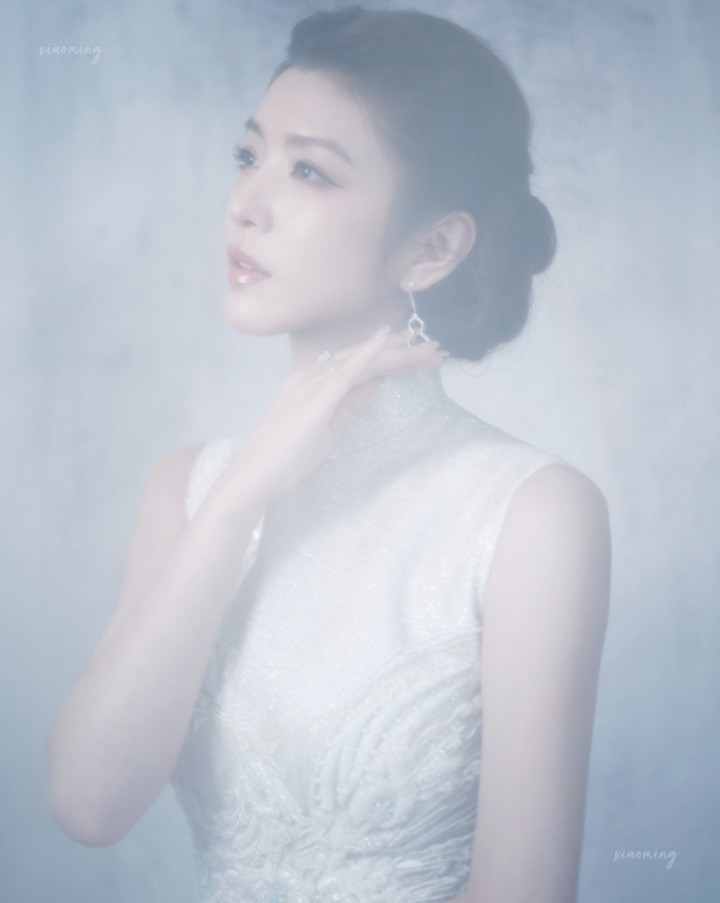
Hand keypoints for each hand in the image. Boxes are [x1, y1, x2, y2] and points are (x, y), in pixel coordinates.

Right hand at [225, 327, 447, 503]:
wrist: (255, 477)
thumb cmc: (286, 458)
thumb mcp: (329, 427)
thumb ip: (351, 404)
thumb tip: (378, 384)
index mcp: (310, 381)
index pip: (358, 364)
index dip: (390, 356)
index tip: (418, 352)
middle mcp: (309, 375)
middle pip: (364, 358)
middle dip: (402, 351)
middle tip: (435, 347)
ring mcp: (310, 384)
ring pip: (362, 362)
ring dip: (397, 353)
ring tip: (428, 348)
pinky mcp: (315, 399)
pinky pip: (346, 372)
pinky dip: (369, 354)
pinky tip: (388, 341)